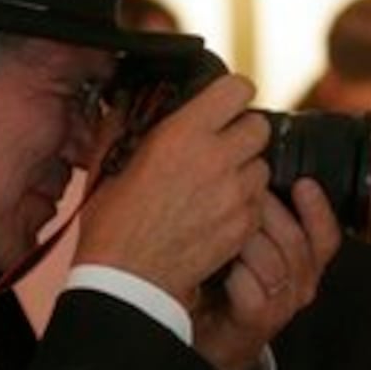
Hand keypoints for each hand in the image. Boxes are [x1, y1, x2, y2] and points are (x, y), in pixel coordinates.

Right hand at [74, 73, 271, 303]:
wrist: (130, 280)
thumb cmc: (114, 226)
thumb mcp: (109, 166)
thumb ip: (122, 126)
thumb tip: (124, 103)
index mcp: (182, 135)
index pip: (237, 89)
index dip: (234, 93)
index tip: (225, 102)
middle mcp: (216, 158)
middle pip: (259, 126)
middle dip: (243, 132)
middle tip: (222, 145)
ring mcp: (235, 193)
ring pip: (262, 165)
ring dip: (246, 169)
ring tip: (217, 183)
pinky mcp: (245, 224)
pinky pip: (259, 201)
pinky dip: (245, 203)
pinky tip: (218, 211)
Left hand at [194, 178, 341, 369]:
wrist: (212, 339)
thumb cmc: (227, 285)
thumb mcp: (250, 246)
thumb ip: (260, 215)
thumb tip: (255, 174)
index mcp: (305, 264)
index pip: (326, 235)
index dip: (318, 210)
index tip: (303, 183)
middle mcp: (301, 285)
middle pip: (297, 242)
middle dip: (268, 213)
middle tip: (243, 194)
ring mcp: (282, 305)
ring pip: (274, 263)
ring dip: (247, 241)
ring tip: (223, 225)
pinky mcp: (258, 320)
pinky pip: (252, 289)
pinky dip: (234, 274)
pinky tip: (219, 265)